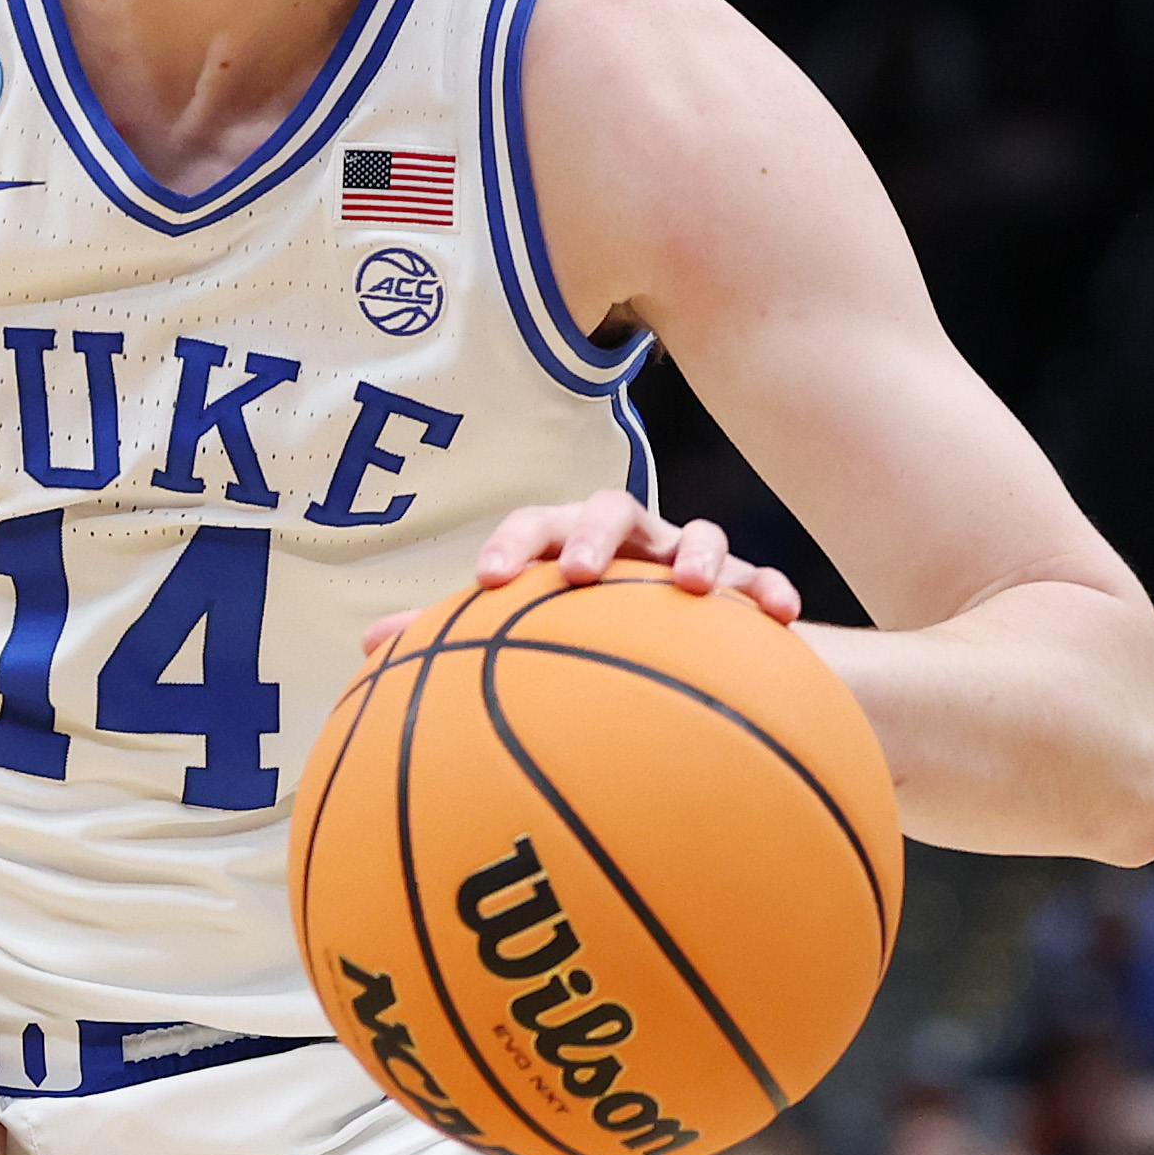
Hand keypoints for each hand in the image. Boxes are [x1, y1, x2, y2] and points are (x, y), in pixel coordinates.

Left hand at [360, 489, 800, 655]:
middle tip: (580, 573)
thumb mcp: (515, 630)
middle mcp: (625, 541)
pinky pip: (763, 580)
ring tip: (695, 587)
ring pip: (697, 531)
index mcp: (562, 545)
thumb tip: (367, 647)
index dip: (510, 544)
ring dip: (698, 551)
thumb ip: (448, 636)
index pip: (530, 524)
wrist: (662, 640)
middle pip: (608, 507)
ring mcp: (684, 559)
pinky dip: (773, 589)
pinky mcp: (741, 591)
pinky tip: (785, 616)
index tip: (487, 581)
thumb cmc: (573, 629)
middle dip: (593, 533)